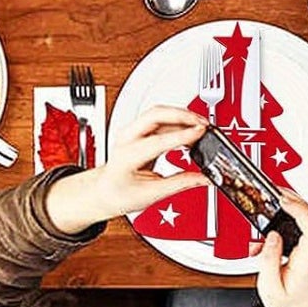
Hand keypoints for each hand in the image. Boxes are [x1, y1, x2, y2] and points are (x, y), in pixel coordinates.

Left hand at [44, 105, 206, 233]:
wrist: (104, 191)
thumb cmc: (119, 193)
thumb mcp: (150, 194)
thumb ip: (179, 184)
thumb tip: (203, 178)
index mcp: (126, 157)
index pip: (157, 140)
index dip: (182, 135)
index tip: (200, 132)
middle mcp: (126, 139)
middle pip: (156, 114)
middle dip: (182, 115)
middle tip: (203, 123)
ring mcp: (131, 131)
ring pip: (158, 112)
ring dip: (181, 115)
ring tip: (200, 124)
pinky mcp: (139, 129)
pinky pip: (159, 117)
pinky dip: (177, 120)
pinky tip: (189, 127)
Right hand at [257, 192, 307, 306]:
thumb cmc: (292, 304)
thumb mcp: (270, 289)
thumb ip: (268, 261)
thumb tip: (272, 236)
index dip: (299, 209)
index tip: (283, 199)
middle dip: (291, 203)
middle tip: (271, 198)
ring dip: (290, 214)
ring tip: (269, 222)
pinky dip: (295, 222)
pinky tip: (280, 230)